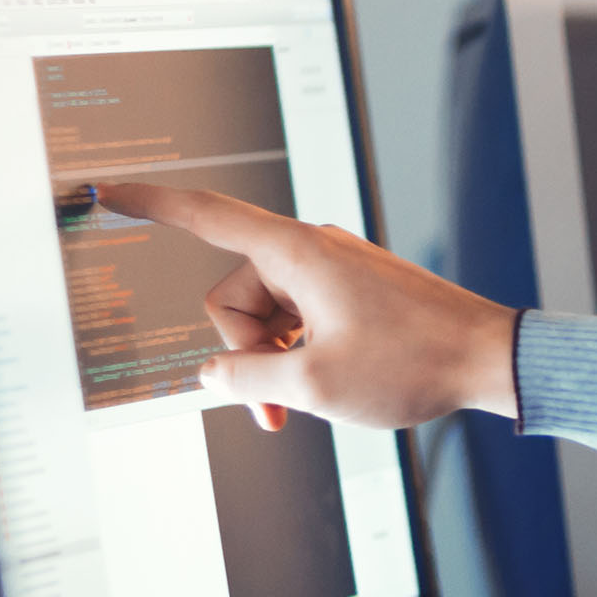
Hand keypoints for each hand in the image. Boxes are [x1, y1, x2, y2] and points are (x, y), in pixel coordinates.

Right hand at [92, 182, 519, 430]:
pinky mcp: (354, 293)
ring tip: (309, 406)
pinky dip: (302, 357)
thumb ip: (244, 378)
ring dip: (276, 366)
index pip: (206, 216)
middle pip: (235, 298)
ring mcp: (335, 271)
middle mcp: (312, 251)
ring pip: (268, 318)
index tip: (107, 187)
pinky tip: (329, 386)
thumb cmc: (413, 363)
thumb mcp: (312, 385)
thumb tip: (212, 374)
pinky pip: (301, 321)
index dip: (152, 203)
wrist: (489, 359)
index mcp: (296, 253)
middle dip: (246, 357)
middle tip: (279, 410)